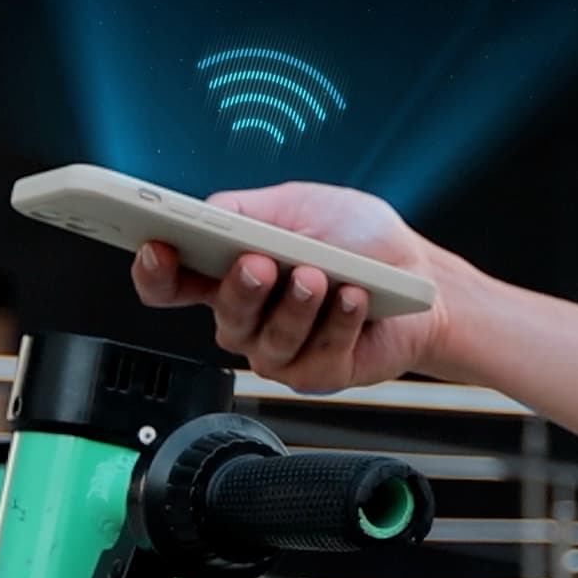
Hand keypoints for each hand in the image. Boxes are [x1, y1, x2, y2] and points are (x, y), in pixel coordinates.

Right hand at [128, 181, 460, 393]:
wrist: (422, 278)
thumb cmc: (361, 240)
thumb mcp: (300, 205)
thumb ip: (247, 210)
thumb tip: (205, 213)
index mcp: (232, 271)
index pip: (174, 282)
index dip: (155, 272)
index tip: (155, 249)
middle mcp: (250, 316)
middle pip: (222, 314)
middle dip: (239, 289)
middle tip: (258, 264)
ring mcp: (281, 349)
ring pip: (268, 340)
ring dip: (294, 306)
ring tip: (319, 277)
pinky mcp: (318, 372)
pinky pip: (317, 355)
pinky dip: (337, 322)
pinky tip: (353, 298)